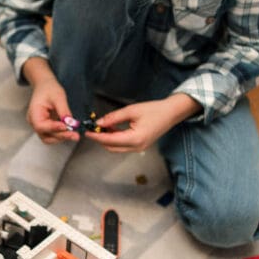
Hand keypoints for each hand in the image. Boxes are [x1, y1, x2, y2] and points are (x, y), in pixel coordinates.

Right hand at [22, 58, 78, 143]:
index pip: (41, 126)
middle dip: (61, 136)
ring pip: (50, 138)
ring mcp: (40, 126)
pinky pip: (54, 135)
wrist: (46, 86)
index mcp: (33, 113)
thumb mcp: (58, 96)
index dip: (54, 128)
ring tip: (74, 134)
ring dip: (62, 137)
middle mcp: (34, 122)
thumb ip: (63, 110)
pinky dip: (62, 134)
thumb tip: (70, 123)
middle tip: (75, 135)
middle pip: (46, 135)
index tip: (66, 127)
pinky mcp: (47, 127)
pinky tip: (71, 131)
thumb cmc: (48, 89)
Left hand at [84, 94, 201, 152]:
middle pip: (111, 147)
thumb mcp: (131, 110)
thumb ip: (113, 117)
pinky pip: (123, 145)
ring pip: (116, 148)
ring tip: (102, 126)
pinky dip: (115, 139)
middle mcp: (137, 147)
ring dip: (107, 139)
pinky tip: (112, 128)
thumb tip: (98, 123)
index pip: (110, 141)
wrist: (171, 113)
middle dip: (100, 139)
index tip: (87, 132)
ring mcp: (139, 148)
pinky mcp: (140, 146)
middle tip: (92, 128)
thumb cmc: (154, 110)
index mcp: (135, 139)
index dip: (96, 137)